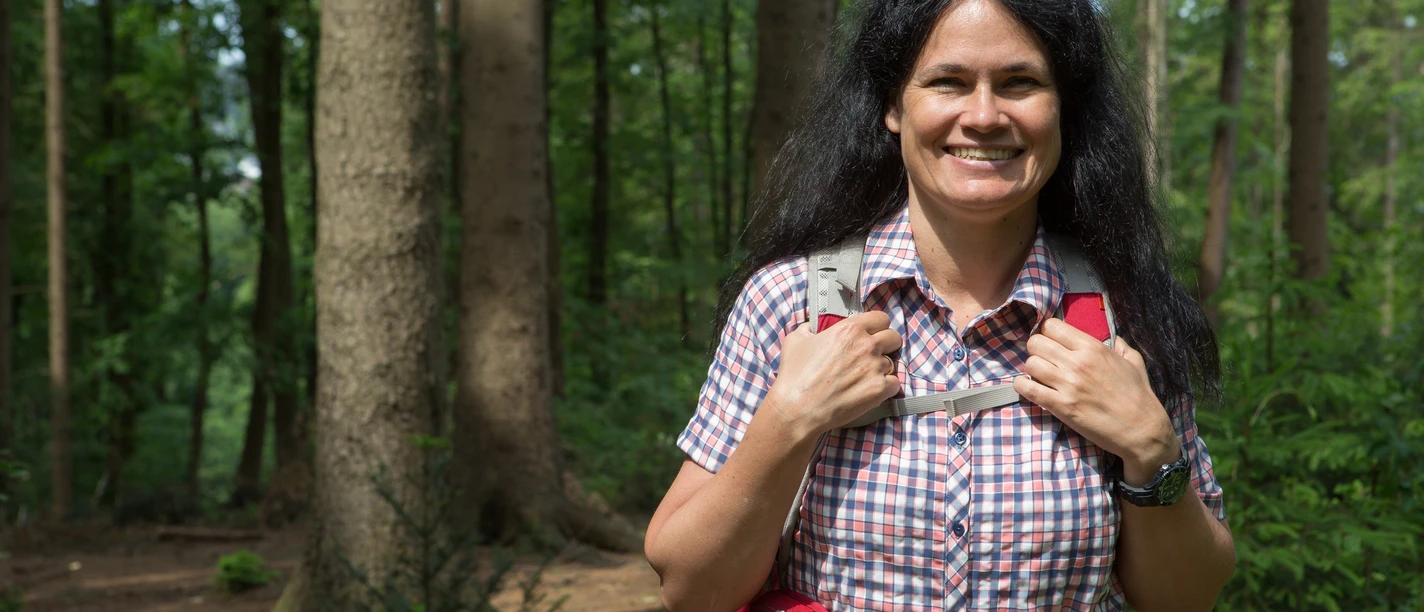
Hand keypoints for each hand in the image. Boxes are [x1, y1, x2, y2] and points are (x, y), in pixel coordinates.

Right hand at [765, 311, 902, 441]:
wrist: (797, 408)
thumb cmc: (795, 375)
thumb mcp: (795, 340)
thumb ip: (809, 328)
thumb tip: (813, 327)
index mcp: (849, 329)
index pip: (880, 318)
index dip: (877, 326)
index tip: (871, 334)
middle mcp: (866, 345)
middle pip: (894, 337)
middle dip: (887, 344)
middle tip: (874, 354)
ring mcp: (875, 368)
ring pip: (892, 363)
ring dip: (882, 368)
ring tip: (865, 377)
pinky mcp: (879, 390)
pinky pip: (895, 384)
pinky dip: (886, 387)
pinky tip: (870, 390)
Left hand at [1013, 318, 1179, 485]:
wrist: (1141, 430)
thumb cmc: (1139, 396)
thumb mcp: (1134, 362)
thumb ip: (1121, 346)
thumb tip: (1114, 338)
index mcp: (1093, 348)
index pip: (1052, 326)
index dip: (1047, 333)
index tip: (1051, 343)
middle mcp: (1077, 362)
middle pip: (1035, 343)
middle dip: (1036, 350)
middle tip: (1043, 360)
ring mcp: (1067, 384)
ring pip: (1029, 364)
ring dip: (1031, 370)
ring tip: (1039, 376)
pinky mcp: (1060, 406)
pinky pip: (1028, 389)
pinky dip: (1023, 387)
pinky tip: (1029, 388)